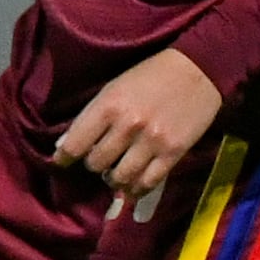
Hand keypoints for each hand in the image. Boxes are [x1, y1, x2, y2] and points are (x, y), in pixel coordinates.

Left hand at [53, 49, 223, 200]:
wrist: (198, 70)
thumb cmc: (150, 76)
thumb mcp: (113, 88)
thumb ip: (91, 116)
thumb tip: (65, 146)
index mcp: (108, 106)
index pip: (75, 144)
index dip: (64, 157)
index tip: (61, 161)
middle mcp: (128, 126)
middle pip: (96, 164)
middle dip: (94, 164)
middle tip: (100, 158)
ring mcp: (152, 141)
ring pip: (120, 178)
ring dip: (113, 179)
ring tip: (115, 173)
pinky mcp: (173, 153)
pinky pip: (148, 183)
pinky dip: (136, 189)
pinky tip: (133, 184)